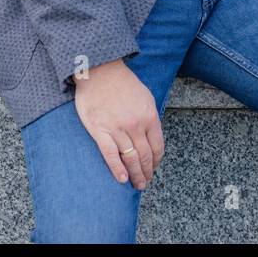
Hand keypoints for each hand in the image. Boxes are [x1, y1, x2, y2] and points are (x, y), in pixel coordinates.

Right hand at [72, 59, 164, 189]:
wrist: (100, 72)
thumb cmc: (123, 83)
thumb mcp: (145, 97)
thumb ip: (149, 117)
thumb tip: (151, 135)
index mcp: (149, 116)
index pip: (157, 146)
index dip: (157, 161)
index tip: (154, 168)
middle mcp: (136, 125)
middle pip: (145, 156)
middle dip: (147, 172)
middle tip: (146, 182)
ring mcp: (118, 129)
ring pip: (130, 158)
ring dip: (135, 174)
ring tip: (137, 184)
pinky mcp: (100, 131)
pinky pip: (111, 155)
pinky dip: (117, 169)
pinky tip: (122, 179)